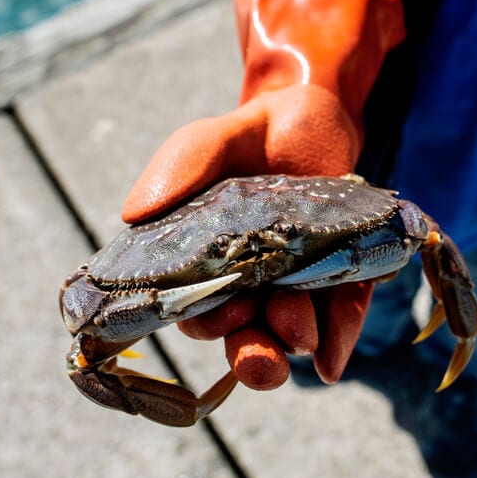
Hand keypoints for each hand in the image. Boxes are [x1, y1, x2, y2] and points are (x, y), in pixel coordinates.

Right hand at [123, 85, 373, 390]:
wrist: (310, 115)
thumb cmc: (246, 139)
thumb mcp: (207, 144)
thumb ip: (177, 170)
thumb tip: (132, 214)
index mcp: (207, 266)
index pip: (197, 312)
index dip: (206, 323)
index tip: (220, 312)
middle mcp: (251, 287)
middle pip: (246, 339)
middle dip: (252, 358)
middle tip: (260, 362)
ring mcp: (298, 285)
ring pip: (293, 335)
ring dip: (293, 342)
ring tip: (299, 332)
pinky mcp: (344, 276)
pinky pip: (342, 316)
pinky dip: (338, 339)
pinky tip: (330, 362)